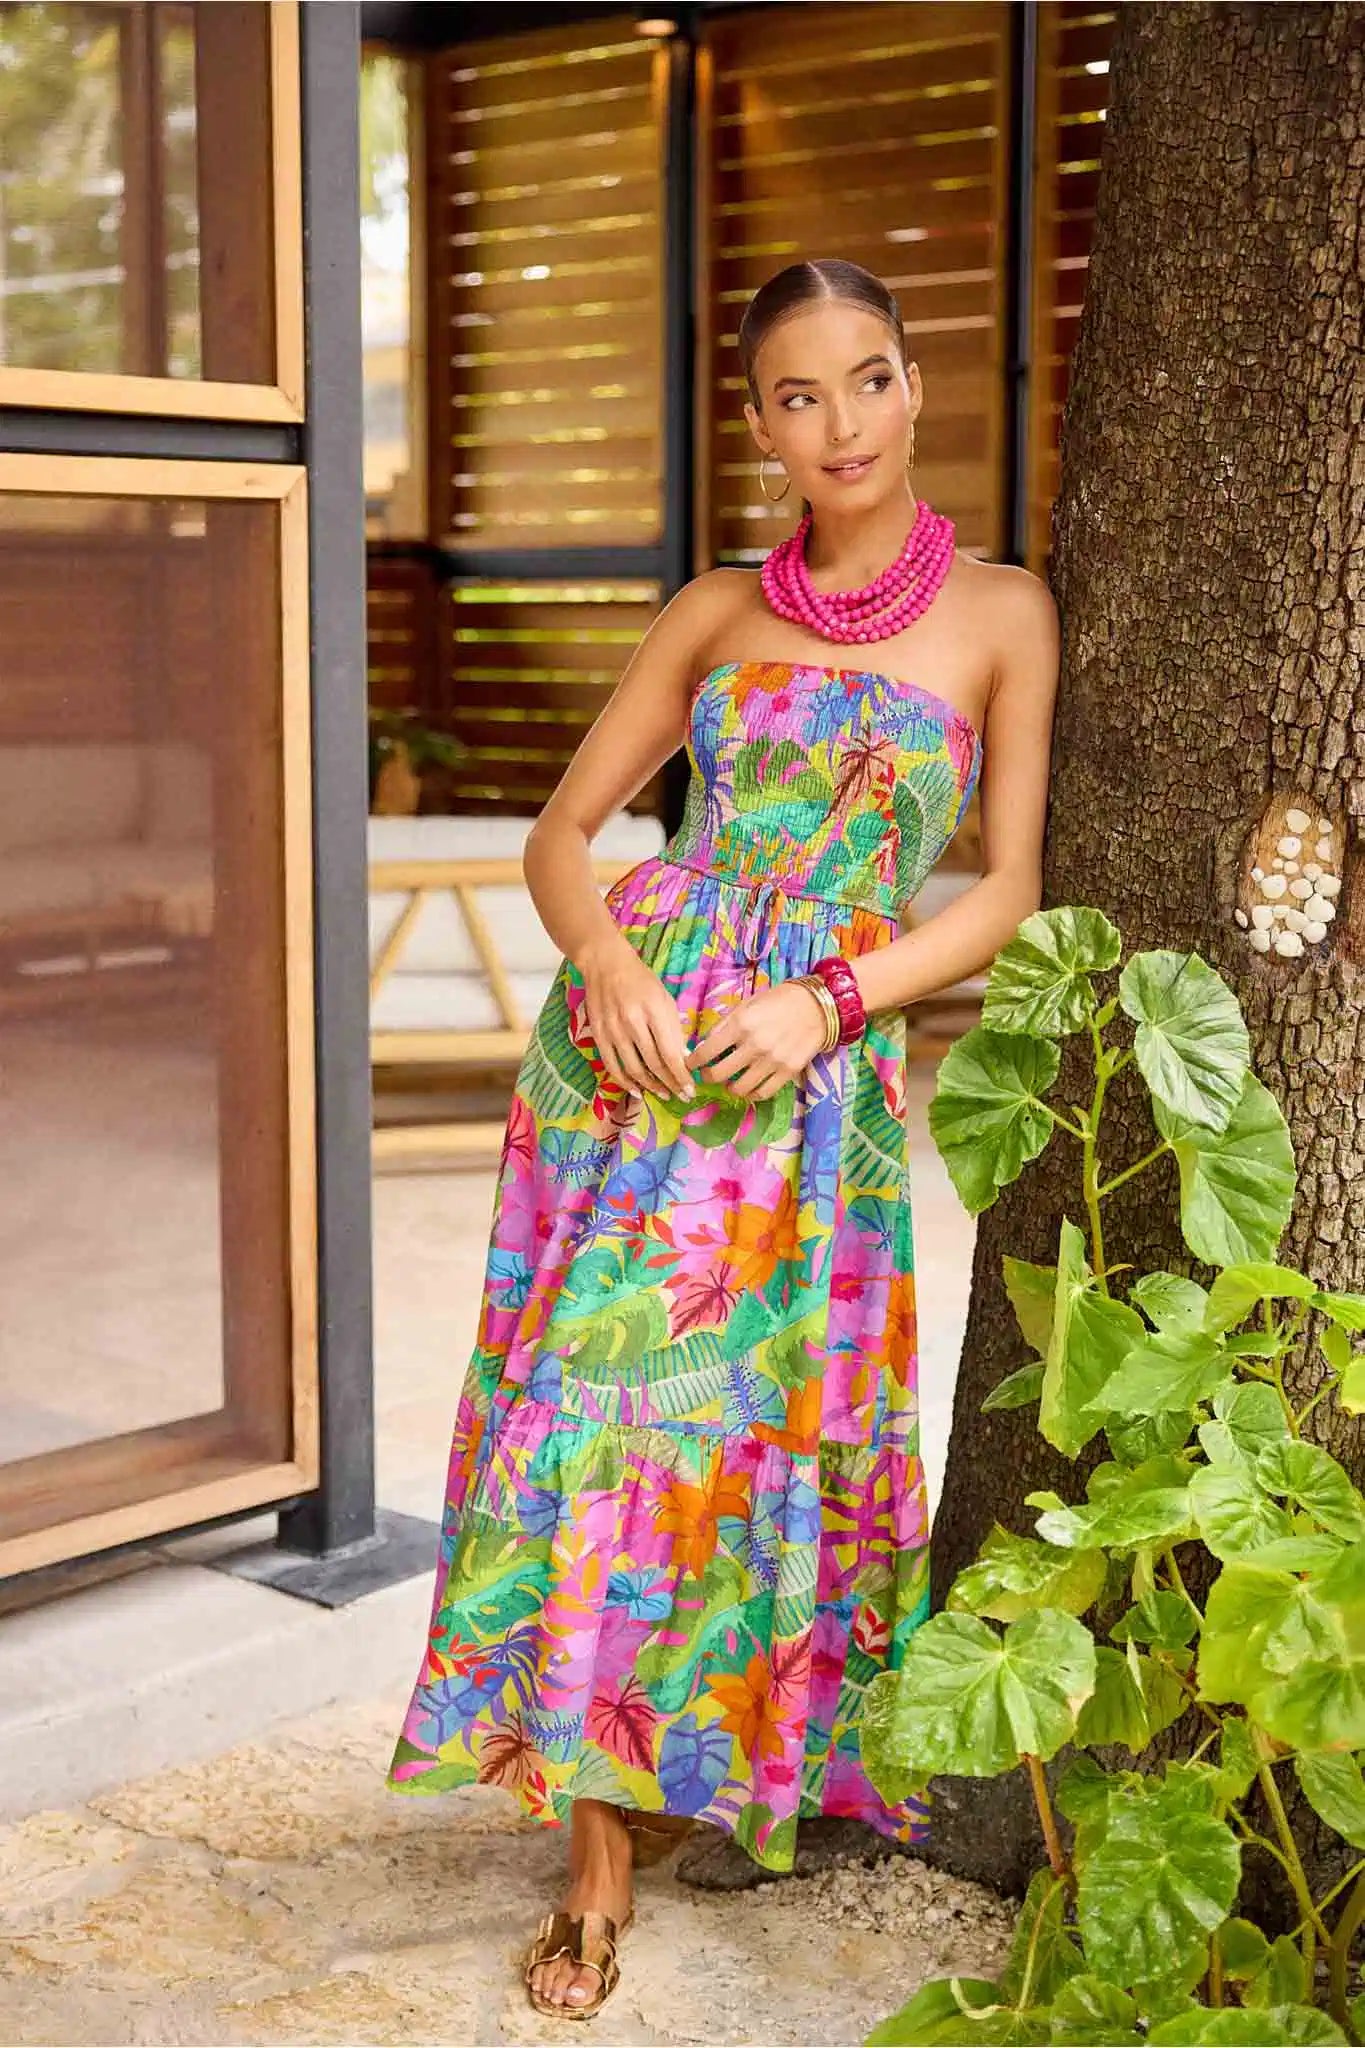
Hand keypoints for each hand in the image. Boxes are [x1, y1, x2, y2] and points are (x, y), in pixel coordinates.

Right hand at [579, 942, 695, 1099]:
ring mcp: (613, 1030)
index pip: (670, 1052)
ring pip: (633, 1069)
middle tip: (682, 1095)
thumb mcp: (665, 1000)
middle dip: (670, 1084)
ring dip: (651, 1086)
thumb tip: (684, 1060)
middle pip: (654, 1063)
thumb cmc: (641, 981)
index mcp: (654, 1011)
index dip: (681, 1076)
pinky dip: (625, 1082)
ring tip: (663, 1094)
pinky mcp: (599, 1034)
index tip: (691, 1090)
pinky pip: (612, 1066)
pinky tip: (637, 1091)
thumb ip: (673, 1030)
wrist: (605, 964)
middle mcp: (633, 1022)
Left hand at [689, 980, 830, 1100]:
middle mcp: (755, 1045)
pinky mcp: (788, 1071)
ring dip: (729, 1087)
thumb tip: (704, 1045)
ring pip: (739, 1088)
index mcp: (741, 1024)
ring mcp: (773, 1061)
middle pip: (719, 1074)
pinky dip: (751, 1094)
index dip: (693, 1062)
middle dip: (708, 1077)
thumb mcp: (747, 1004)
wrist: (816, 1006)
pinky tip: (748, 1087)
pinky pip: (763, 1092)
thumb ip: (725, 1024)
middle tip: (708, 1074)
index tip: (690, 1065)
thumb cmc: (778, 1001)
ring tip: (729, 1082)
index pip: (706, 1051)